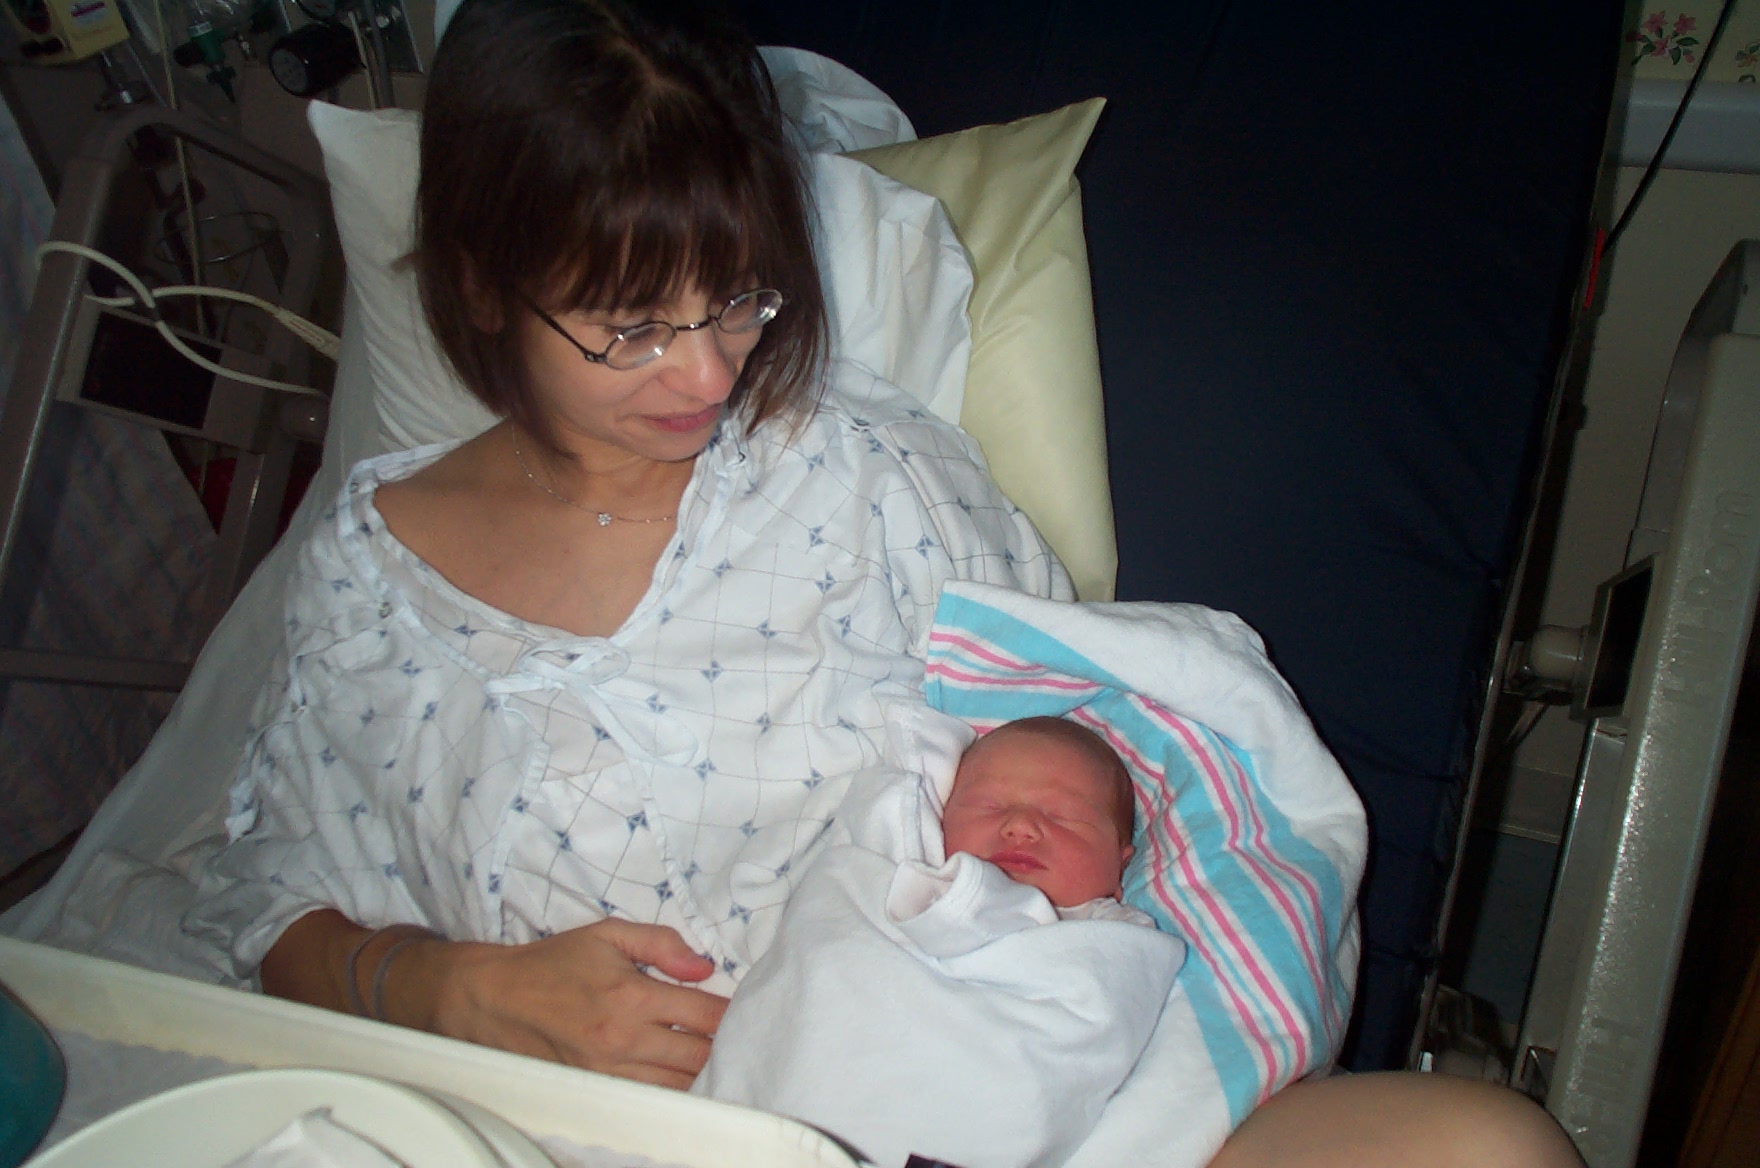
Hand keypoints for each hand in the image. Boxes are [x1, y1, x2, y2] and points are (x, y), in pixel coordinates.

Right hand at [409, 919, 728, 1088]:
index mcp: (632, 996)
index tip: (747, 1006)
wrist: (494, 998)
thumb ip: (661, 943)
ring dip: (704, 1072)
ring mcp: (610, 1072)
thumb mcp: (608, 934)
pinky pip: (649, 1099)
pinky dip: (672, 1089)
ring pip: (679, 1085)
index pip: (705, 1015)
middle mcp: (624, 1040)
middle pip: (700, 1057)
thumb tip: (705, 966)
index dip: (733, 1013)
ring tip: (718, 1056)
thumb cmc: (554, 962)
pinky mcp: (597, 1089)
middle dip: (725, 1045)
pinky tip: (683, 1076)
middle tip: (740, 1034)